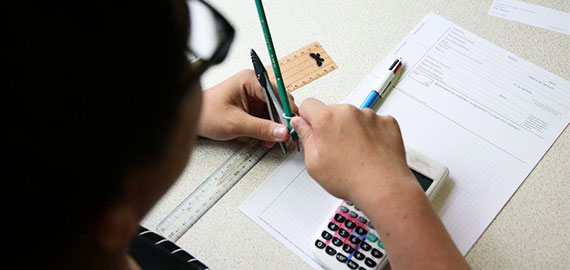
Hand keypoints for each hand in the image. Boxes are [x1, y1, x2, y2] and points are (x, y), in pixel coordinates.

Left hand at [198, 70, 297, 147]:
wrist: (194, 120)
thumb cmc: (207, 114)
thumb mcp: (235, 123)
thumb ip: (261, 128)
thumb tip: (281, 132)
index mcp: (249, 80)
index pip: (277, 93)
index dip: (285, 111)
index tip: (291, 126)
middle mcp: (254, 85)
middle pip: (279, 102)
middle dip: (281, 121)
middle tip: (284, 137)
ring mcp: (254, 95)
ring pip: (275, 111)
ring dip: (275, 127)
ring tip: (272, 141)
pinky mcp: (253, 106)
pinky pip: (268, 116)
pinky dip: (269, 128)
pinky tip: (266, 138)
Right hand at [292, 98, 469, 269]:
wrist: (384, 188)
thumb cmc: (351, 179)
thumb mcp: (314, 163)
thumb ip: (306, 137)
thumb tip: (300, 124)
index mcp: (327, 119)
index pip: (308, 104)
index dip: (306, 118)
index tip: (310, 128)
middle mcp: (349, 112)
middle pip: (333, 111)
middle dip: (331, 127)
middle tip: (335, 150)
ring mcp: (370, 116)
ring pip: (354, 118)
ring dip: (352, 130)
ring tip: (355, 154)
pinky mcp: (387, 122)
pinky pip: (373, 123)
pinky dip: (371, 134)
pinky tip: (369, 152)